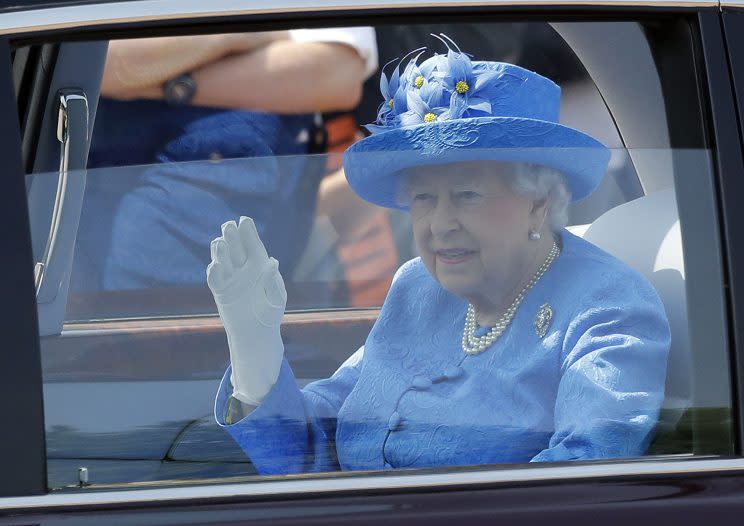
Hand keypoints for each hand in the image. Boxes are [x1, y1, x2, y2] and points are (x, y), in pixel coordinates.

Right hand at [207, 216, 285, 405]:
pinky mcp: (221, 290)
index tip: (244, 220)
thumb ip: (273, 280)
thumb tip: (272, 262)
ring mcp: (231, 278)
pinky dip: (214, 271)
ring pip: (224, 259)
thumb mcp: (276, 297)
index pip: (253, 245)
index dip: (248, 232)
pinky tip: (215, 265)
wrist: (257, 333)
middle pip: (236, 248)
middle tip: (228, 226)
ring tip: (220, 242)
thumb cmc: (271, 312)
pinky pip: (215, 278)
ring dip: (221, 251)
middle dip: (232, 236)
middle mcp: (243, 268)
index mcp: (260, 265)